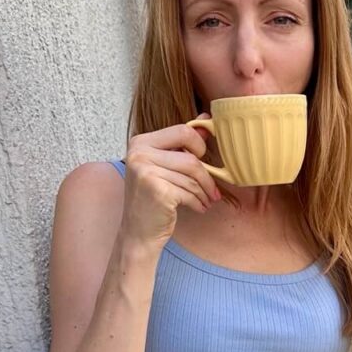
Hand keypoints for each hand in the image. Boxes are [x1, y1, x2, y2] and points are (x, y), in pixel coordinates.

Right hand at [122, 115, 220, 245]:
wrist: (138, 232)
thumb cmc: (154, 199)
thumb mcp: (164, 167)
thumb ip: (182, 143)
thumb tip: (205, 119)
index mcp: (141, 142)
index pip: (183, 131)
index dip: (199, 145)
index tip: (203, 159)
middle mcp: (139, 153)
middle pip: (191, 157)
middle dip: (207, 176)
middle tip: (213, 189)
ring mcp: (146, 172)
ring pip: (192, 177)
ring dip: (205, 192)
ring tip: (207, 201)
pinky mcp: (156, 190)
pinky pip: (189, 192)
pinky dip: (199, 202)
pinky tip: (199, 208)